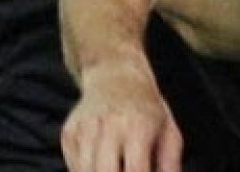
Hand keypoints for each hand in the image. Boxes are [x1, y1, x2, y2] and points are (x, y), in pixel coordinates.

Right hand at [62, 58, 181, 171]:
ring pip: (85, 171)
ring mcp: (85, 129)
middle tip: (125, 170)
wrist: (114, 76)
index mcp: (138, 126)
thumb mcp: (168, 130)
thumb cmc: (147, 109)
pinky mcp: (69, 133)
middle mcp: (109, 126)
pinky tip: (100, 162)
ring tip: (116, 164)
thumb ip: (170, 163)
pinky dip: (86, 170)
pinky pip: (74, 166)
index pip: (136, 169)